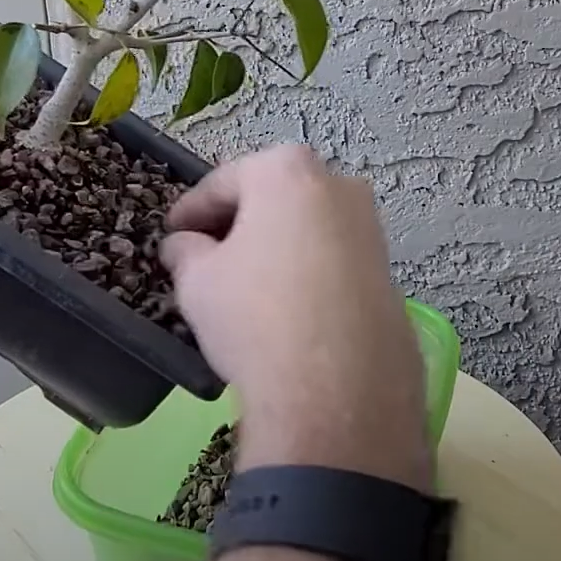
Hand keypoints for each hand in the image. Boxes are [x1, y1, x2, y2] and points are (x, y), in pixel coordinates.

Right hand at [160, 145, 429, 488]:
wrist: (337, 389)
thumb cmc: (256, 316)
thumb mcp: (197, 282)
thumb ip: (185, 252)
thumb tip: (185, 246)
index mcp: (287, 170)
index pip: (222, 183)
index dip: (189, 211)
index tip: (171, 235)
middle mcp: (340, 185)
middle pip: (273, 199)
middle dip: (239, 226)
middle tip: (205, 260)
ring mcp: (372, 230)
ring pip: (307, 231)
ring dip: (276, 251)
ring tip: (245, 290)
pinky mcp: (389, 275)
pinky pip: (333, 264)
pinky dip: (307, 277)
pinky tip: (286, 312)